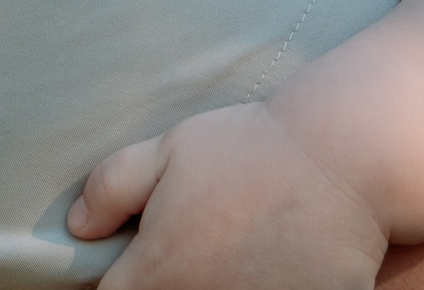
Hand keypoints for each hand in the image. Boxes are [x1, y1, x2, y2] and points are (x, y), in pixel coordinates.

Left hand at [68, 103, 390, 289]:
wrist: (345, 160)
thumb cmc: (252, 148)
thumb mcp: (169, 149)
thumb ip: (111, 188)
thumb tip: (78, 227)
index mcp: (155, 276)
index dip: (121, 280)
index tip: (140, 260)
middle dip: (171, 281)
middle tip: (198, 249)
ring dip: (215, 286)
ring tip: (237, 255)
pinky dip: (260, 289)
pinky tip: (269, 265)